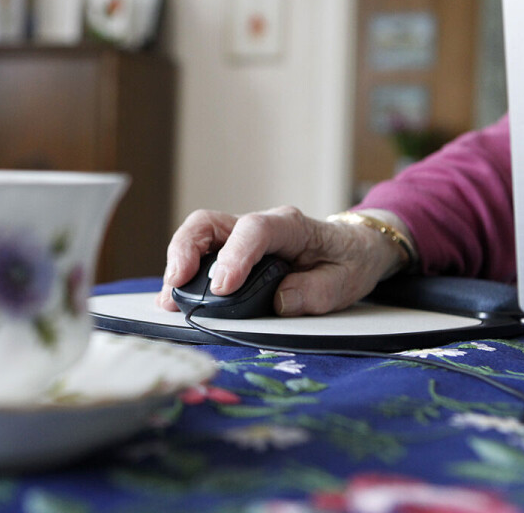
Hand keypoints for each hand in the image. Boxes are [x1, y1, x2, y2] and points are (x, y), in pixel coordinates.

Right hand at [157, 206, 410, 315]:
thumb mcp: (346, 280)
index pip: (255, 230)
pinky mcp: (231, 253)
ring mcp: (240, 238)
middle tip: (176, 284)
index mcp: (290, 226)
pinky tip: (173, 298)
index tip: (221, 287)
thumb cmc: (349, 260)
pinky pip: (199, 255)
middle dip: (186, 250)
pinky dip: (182, 275)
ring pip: (197, 237)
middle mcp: (258, 225)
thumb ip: (316, 292)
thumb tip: (281, 302)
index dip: (234, 256)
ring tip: (169, 299)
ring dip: (177, 265)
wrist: (354, 247)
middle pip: (209, 223)